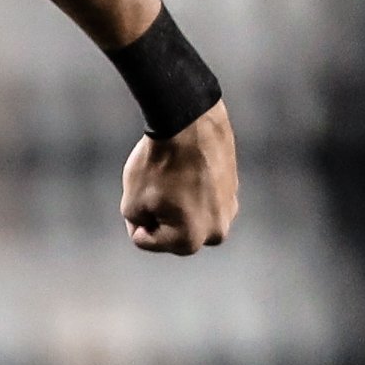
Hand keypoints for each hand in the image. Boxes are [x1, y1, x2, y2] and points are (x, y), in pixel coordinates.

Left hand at [121, 102, 235, 254]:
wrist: (190, 123)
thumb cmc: (158, 165)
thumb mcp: (131, 203)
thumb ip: (139, 224)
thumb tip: (152, 223)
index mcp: (190, 241)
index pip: (145, 239)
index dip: (134, 217)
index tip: (139, 194)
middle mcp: (216, 232)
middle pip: (171, 230)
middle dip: (158, 214)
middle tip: (154, 185)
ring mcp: (229, 209)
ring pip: (188, 213)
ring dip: (176, 202)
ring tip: (171, 175)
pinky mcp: (233, 188)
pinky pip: (203, 195)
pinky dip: (192, 187)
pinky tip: (186, 167)